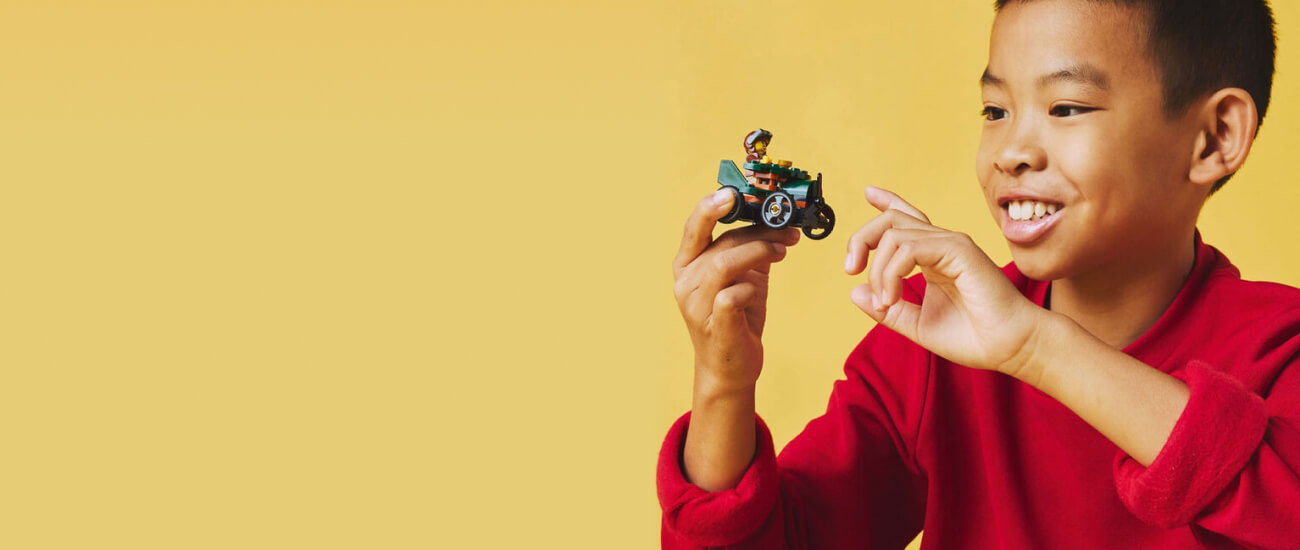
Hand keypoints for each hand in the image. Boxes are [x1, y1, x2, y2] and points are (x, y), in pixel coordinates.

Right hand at [673, 189, 800, 395]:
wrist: (730, 368)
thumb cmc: (736, 318)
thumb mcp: (744, 277)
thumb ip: (751, 249)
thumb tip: (778, 220)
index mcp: (687, 265)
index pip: (694, 227)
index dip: (711, 207)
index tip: (733, 193)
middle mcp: (686, 282)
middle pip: (720, 243)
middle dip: (757, 231)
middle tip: (787, 230)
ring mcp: (696, 305)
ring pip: (724, 264)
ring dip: (758, 252)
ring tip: (782, 251)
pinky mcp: (714, 326)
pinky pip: (731, 296)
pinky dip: (751, 289)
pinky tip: (760, 291)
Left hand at [844, 186, 1045, 375]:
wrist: (1009, 347)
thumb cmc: (974, 337)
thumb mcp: (917, 324)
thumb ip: (888, 308)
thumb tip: (855, 291)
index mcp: (934, 257)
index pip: (907, 219)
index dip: (886, 203)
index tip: (868, 194)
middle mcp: (942, 245)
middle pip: (892, 220)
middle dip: (861, 238)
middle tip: (851, 268)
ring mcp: (951, 244)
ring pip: (895, 233)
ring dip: (878, 269)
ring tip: (885, 301)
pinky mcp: (959, 250)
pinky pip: (910, 247)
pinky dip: (892, 272)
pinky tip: (892, 297)